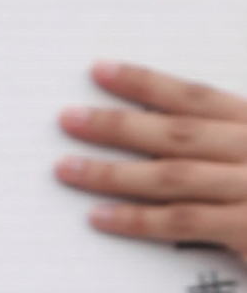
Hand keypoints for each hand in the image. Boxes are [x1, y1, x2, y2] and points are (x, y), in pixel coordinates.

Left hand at [56, 62, 246, 272]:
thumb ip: (226, 142)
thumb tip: (169, 134)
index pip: (198, 96)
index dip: (147, 82)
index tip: (101, 70)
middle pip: (179, 130)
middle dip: (118, 123)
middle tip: (67, 118)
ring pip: (174, 174)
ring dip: (114, 170)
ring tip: (66, 167)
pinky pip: (184, 221)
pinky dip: (138, 219)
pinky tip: (99, 216)